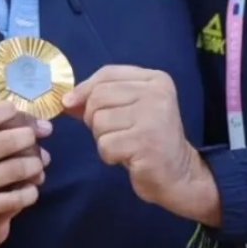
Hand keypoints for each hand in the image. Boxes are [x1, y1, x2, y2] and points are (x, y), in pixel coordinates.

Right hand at [0, 103, 51, 234]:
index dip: (8, 111)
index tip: (18, 111)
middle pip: (6, 141)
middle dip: (29, 135)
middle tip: (38, 135)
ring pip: (15, 169)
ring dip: (34, 163)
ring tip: (40, 161)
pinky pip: (13, 200)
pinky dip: (28, 192)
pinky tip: (32, 188)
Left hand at [64, 65, 220, 226]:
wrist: (179, 174)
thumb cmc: (148, 139)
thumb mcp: (129, 110)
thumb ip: (101, 99)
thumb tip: (66, 100)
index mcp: (156, 79)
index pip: (107, 73)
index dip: (84, 88)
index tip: (72, 103)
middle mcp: (157, 94)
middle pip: (99, 97)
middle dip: (94, 118)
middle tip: (112, 132)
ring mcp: (153, 117)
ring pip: (99, 121)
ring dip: (103, 138)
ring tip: (124, 144)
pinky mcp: (146, 143)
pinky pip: (105, 145)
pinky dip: (109, 155)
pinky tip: (127, 157)